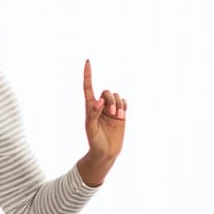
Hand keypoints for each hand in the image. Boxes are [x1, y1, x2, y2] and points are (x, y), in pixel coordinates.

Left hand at [78, 61, 126, 183]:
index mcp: (90, 108)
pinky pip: (124, 102)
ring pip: (117, 96)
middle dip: (111, 100)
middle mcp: (100, 106)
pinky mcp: (121, 114)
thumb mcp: (90, 128)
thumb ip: (93, 113)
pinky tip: (122, 113)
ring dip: (118, 104)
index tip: (88, 61)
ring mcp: (111, 110)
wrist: (106, 152)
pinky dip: (124, 105)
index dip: (88, 75)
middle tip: (113, 113)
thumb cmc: (94, 141)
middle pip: (106, 92)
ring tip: (118, 116)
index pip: (88, 87)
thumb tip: (99, 100)